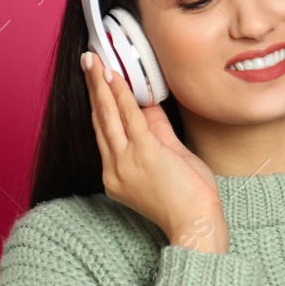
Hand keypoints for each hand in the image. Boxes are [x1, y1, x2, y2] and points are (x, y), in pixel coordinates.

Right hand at [82, 50, 226, 252]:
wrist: (196, 224)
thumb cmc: (189, 200)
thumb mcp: (172, 160)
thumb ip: (158, 132)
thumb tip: (147, 107)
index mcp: (118, 175)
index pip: (107, 133)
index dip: (101, 105)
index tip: (98, 83)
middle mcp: (114, 169)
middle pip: (100, 121)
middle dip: (94, 89)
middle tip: (88, 62)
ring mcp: (125, 161)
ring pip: (108, 115)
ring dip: (100, 85)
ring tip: (93, 62)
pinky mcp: (143, 153)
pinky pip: (128, 116)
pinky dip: (119, 93)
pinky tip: (112, 75)